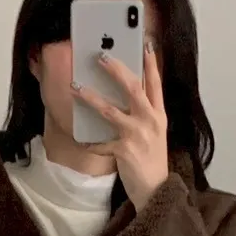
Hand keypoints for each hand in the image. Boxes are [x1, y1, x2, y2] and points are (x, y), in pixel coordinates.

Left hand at [71, 43, 168, 212]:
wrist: (155, 190)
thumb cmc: (152, 160)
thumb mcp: (155, 134)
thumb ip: (145, 114)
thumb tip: (127, 96)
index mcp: (159, 115)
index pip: (156, 84)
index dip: (151, 64)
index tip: (145, 45)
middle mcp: (150, 122)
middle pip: (133, 88)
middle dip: (116, 70)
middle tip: (101, 56)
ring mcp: (137, 136)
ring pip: (111, 111)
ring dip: (91, 98)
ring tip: (76, 88)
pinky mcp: (124, 151)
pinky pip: (101, 143)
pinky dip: (90, 142)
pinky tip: (80, 139)